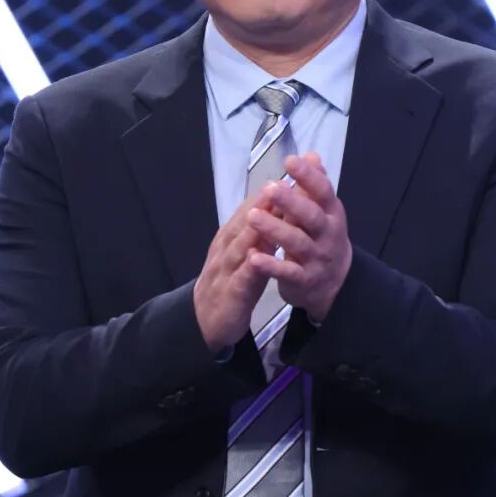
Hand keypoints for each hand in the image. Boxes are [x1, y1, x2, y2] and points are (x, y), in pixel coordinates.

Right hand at [192, 193, 273, 352]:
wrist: (207, 320)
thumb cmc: (233, 281)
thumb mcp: (248, 253)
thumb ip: (261, 230)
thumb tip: (281, 203)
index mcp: (232, 236)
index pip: (251, 210)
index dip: (268, 193)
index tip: (288, 176)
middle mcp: (226, 248)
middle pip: (244, 222)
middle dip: (261, 204)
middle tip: (280, 185)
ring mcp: (225, 270)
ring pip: (239, 247)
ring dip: (252, 231)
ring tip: (267, 215)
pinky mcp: (229, 295)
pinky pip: (239, 280)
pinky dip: (247, 269)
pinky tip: (256, 260)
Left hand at [245, 152, 351, 323]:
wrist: (335, 283)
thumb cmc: (321, 238)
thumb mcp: (323, 211)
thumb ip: (314, 185)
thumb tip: (311, 155)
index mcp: (331, 213)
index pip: (323, 192)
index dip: (308, 176)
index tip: (289, 161)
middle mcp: (327, 234)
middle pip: (311, 216)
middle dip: (291, 202)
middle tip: (271, 187)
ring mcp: (316, 258)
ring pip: (297, 243)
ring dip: (275, 229)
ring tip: (253, 216)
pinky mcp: (303, 280)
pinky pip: (287, 272)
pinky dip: (270, 266)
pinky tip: (253, 256)